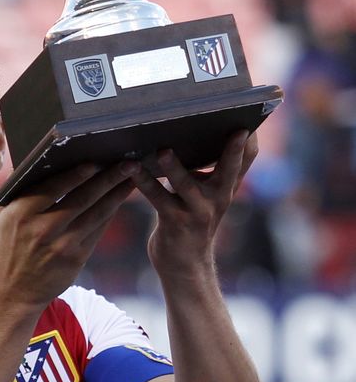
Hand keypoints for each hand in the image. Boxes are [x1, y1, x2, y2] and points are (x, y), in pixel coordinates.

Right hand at [0, 161, 133, 310]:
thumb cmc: (7, 246)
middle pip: (82, 198)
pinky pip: (98, 231)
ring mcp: (62, 245)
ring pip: (96, 214)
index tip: (96, 161)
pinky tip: (118, 200)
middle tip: (127, 163)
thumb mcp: (4, 216)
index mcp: (21, 213)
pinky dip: (109, 214)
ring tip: (131, 179)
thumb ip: (20, 189)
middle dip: (108, 179)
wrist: (11, 291)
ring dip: (116, 195)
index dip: (77, 174)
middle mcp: (42, 228)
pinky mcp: (76, 259)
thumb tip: (38, 160)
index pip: (53, 187)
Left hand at [124, 130, 257, 274]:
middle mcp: (218, 197)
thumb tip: (193, 131)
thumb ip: (208, 169)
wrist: (185, 265)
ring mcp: (198, 211)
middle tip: (236, 130)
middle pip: (230, 170)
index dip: (249, 140)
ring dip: (174, 167)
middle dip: (233, 151)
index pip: (246, 159)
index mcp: (226, 186)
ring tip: (162, 151)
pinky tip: (131, 167)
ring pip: (187, 185)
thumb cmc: (192, 219)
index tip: (249, 116)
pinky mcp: (175, 222)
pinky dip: (144, 182)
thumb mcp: (207, 194)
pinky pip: (158, 199)